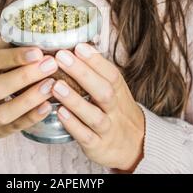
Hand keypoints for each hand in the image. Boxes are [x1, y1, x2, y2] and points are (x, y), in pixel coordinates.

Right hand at [0, 39, 58, 147]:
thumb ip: (6, 46)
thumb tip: (33, 25)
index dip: (14, 57)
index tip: (38, 51)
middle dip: (24, 77)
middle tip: (51, 64)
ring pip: (2, 112)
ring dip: (29, 99)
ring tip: (51, 85)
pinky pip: (13, 127)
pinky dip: (31, 117)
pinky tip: (48, 106)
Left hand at [51, 43, 144, 171]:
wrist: (137, 146)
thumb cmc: (117, 112)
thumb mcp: (115, 91)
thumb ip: (99, 73)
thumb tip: (78, 46)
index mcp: (119, 92)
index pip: (111, 74)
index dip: (95, 60)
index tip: (78, 46)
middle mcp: (115, 109)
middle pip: (104, 91)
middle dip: (83, 73)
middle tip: (61, 57)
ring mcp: (108, 129)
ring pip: (94, 115)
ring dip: (75, 100)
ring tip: (56, 85)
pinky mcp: (98, 147)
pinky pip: (86, 137)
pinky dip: (73, 125)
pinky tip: (60, 113)